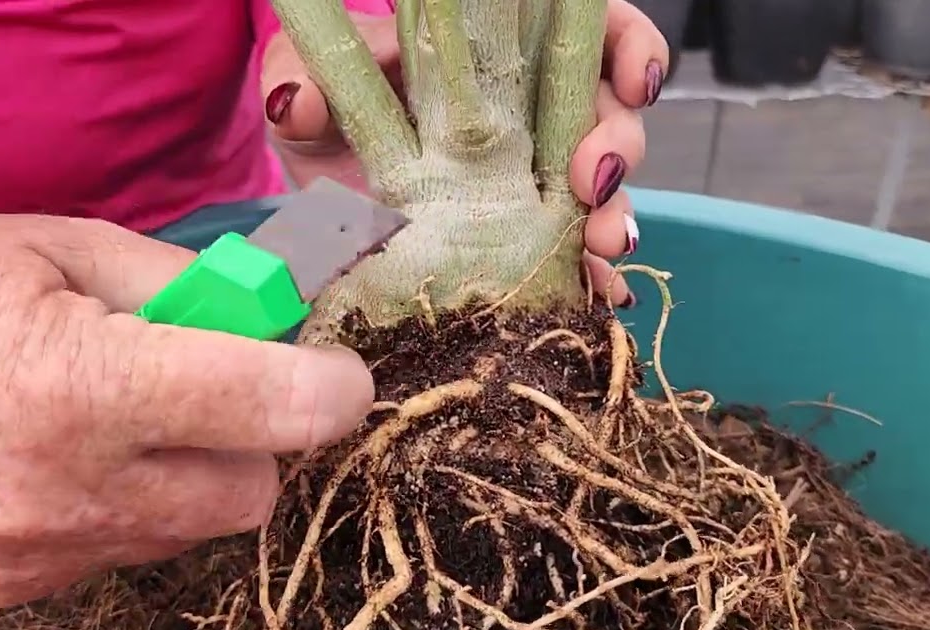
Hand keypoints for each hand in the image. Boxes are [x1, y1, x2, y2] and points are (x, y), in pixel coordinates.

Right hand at [0, 212, 372, 606]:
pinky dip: (134, 503)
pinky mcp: (13, 586)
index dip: (327, 390)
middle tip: (205, 379)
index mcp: (71, 385)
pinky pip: (133, 546)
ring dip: (190, 469)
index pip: (261, 408)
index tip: (340, 378)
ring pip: (196, 525)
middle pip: (248, 490)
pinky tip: (73, 454)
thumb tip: (282, 323)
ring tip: (116, 410)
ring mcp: (34, 552)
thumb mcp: (67, 244)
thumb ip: (189, 288)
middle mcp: (57, 489)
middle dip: (252, 434)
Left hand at [259, 0, 669, 306]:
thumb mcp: (304, 91)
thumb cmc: (323, 122)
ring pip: (604, 192)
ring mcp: (531, 190)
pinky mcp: (521, 251)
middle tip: (594, 178)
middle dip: (619, 145)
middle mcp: (530, 119)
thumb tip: (298, 102)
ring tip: (601, 245)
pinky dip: (592, 279)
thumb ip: (303, 83)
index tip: (631, 80)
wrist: (312, 206)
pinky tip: (597, 294)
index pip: (587, 36)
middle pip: (610, 116)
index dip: (628, 48)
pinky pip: (574, 264)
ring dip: (614, 216)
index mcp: (497, 59)